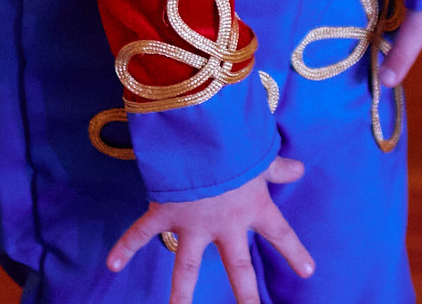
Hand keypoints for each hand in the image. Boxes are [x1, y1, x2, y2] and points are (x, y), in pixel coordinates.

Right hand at [107, 158, 313, 303]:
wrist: (202, 134)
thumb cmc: (236, 141)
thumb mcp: (261, 156)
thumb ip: (277, 168)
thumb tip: (299, 169)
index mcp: (252, 207)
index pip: (280, 233)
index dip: (294, 252)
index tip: (308, 272)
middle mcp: (224, 223)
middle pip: (238, 266)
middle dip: (245, 294)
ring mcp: (193, 223)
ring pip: (186, 267)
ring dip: (181, 294)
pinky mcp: (165, 213)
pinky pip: (141, 233)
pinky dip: (125, 247)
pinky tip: (112, 265)